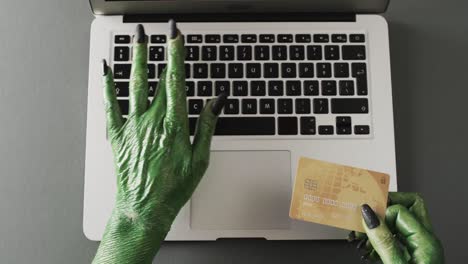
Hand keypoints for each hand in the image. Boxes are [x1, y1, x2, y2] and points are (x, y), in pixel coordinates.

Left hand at [93, 21, 226, 263]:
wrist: (145, 208)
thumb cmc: (174, 187)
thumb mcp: (200, 159)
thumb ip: (206, 126)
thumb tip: (216, 100)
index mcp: (174, 125)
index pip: (176, 81)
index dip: (176, 55)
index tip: (176, 36)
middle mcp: (152, 121)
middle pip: (155, 78)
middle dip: (157, 49)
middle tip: (158, 29)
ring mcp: (132, 126)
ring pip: (133, 85)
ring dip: (135, 58)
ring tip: (136, 38)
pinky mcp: (118, 135)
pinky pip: (110, 105)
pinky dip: (107, 85)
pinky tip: (106, 68)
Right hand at [349, 192, 443, 263]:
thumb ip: (383, 241)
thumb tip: (369, 216)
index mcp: (425, 240)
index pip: (400, 209)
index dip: (381, 212)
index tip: (363, 217)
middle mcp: (424, 241)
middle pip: (406, 207)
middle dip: (382, 209)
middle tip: (365, 213)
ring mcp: (418, 248)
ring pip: (398, 222)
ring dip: (376, 227)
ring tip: (360, 236)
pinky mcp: (410, 256)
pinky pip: (394, 238)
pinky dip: (378, 240)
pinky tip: (367, 249)